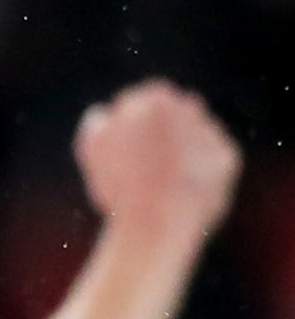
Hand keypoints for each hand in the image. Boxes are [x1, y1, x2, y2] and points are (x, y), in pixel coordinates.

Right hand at [75, 83, 238, 245]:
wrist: (158, 221)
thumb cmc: (120, 186)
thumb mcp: (92, 151)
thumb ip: (98, 124)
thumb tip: (102, 114)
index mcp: (153, 97)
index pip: (136, 102)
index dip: (124, 129)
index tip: (118, 152)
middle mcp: (188, 105)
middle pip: (169, 115)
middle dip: (157, 135)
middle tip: (139, 170)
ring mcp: (211, 130)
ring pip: (190, 137)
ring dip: (177, 153)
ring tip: (158, 185)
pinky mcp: (227, 156)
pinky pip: (208, 162)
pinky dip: (195, 175)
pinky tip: (179, 194)